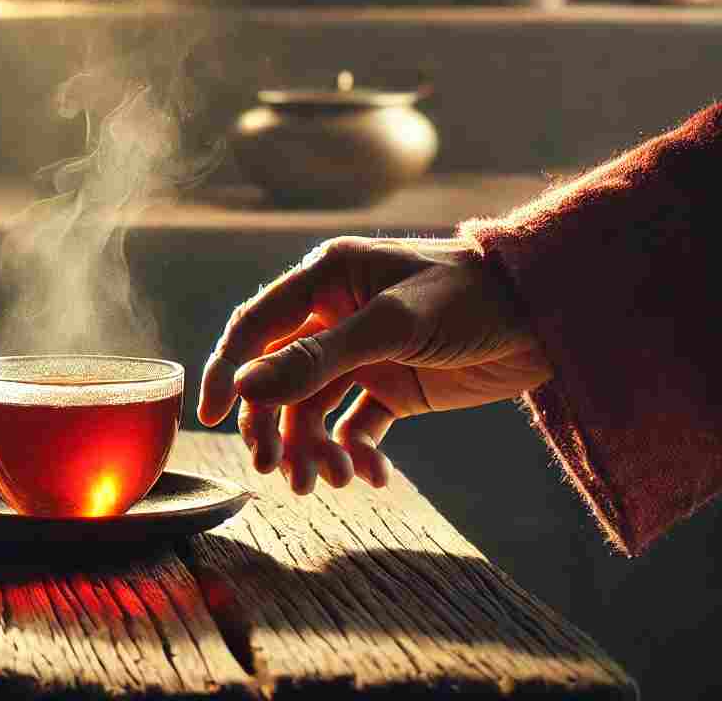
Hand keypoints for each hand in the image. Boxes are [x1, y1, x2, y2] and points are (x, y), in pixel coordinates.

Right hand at [196, 236, 550, 493]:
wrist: (553, 315)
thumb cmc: (473, 297)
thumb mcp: (394, 326)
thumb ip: (318, 359)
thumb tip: (243, 389)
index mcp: (325, 280)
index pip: (255, 328)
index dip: (226, 371)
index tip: (209, 419)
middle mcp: (335, 316)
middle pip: (278, 379)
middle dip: (275, 427)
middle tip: (278, 472)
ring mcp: (363, 354)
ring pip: (314, 409)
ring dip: (315, 448)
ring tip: (331, 482)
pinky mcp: (393, 386)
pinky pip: (356, 426)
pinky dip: (356, 453)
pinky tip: (372, 475)